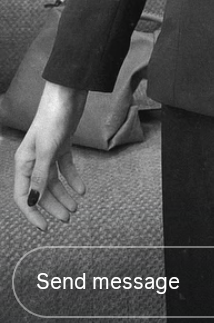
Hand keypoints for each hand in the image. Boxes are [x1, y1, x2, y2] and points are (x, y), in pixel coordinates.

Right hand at [13, 83, 87, 231]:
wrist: (67, 95)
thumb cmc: (53, 119)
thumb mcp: (47, 150)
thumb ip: (40, 176)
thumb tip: (32, 201)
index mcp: (23, 162)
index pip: (23, 195)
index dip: (32, 213)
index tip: (44, 227)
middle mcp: (33, 160)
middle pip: (40, 190)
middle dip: (52, 206)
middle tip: (68, 218)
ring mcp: (48, 153)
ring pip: (53, 181)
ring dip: (64, 195)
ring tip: (76, 208)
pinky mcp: (61, 146)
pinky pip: (65, 168)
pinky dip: (73, 179)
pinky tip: (81, 190)